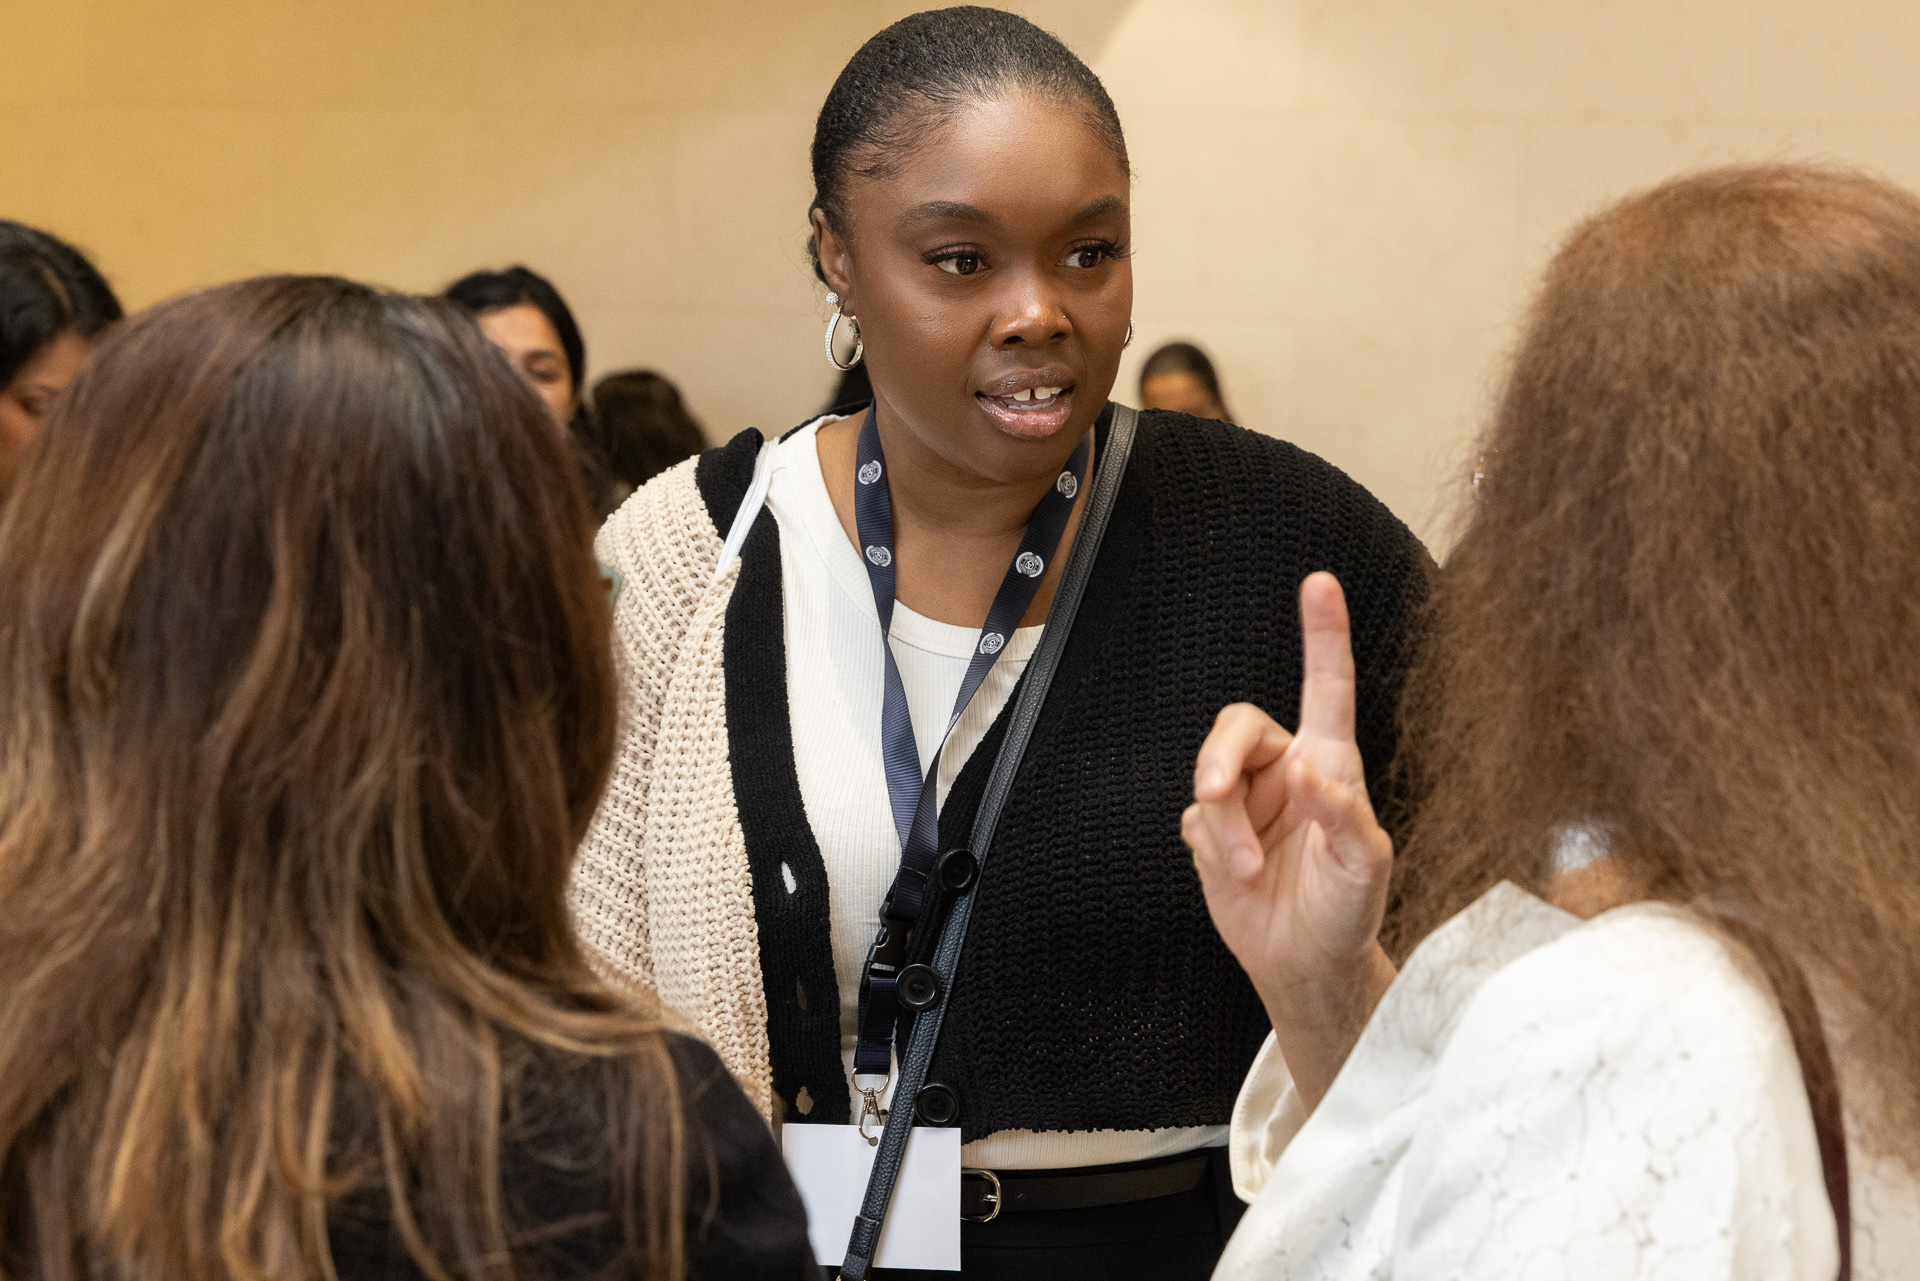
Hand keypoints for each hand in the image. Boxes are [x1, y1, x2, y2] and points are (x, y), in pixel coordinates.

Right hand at [1182, 572, 1396, 1106]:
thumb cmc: (1349, 909)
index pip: (1326, 686)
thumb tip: (1306, 773)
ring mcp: (1245, 798)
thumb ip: (1341, 814)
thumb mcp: (1365, 866)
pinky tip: (1240, 875)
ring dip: (1222, 824)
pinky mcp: (1212, 830)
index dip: (1322, 634)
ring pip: (1207, 774)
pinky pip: (1194, 819)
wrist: (1305, 963)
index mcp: (1332, 762)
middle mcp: (1286, 768)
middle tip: (1212, 794)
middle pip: (1236, 725)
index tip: (1319, 584)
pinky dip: (1213, 849)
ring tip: (1246, 868)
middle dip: (1218, 757)